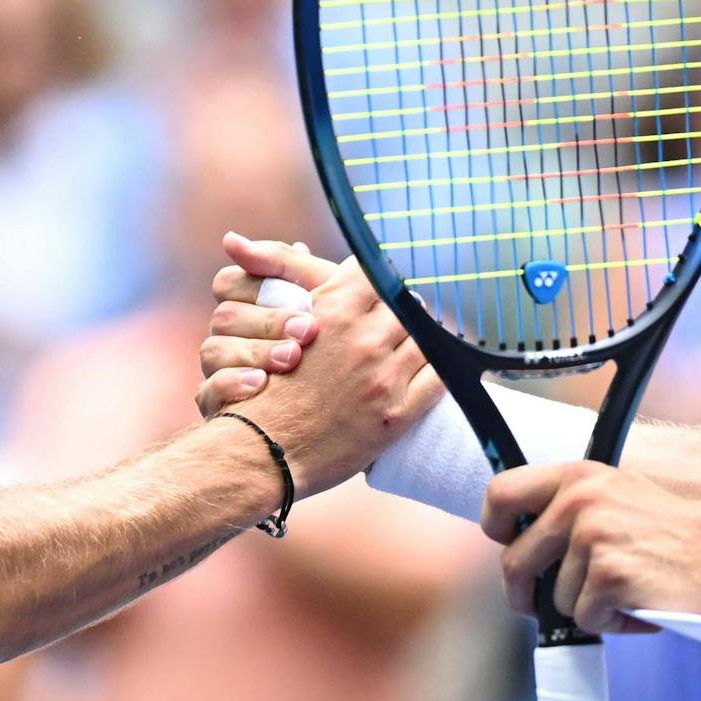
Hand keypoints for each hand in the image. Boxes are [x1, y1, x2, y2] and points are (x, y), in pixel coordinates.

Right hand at [194, 234, 339, 417]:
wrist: (348, 408)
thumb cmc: (337, 346)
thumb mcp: (326, 299)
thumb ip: (291, 265)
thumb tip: (232, 240)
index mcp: (248, 306)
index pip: (229, 282)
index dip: (258, 286)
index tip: (304, 303)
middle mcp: (229, 336)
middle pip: (224, 316)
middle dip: (268, 322)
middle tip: (309, 332)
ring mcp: (220, 371)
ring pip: (213, 351)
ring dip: (255, 351)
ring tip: (293, 359)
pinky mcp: (217, 405)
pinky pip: (207, 391)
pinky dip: (233, 384)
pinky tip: (261, 384)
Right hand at [227, 250, 433, 494]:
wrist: (262, 451)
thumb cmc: (264, 390)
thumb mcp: (276, 326)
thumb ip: (301, 288)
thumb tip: (305, 249)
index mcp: (333, 311)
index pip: (376, 274)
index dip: (377, 282)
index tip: (377, 291)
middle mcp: (363, 340)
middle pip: (407, 306)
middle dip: (401, 312)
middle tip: (395, 323)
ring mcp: (384, 378)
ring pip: (428, 340)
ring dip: (420, 341)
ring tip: (406, 349)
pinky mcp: (397, 414)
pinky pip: (438, 379)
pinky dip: (436, 372)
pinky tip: (424, 374)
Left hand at [484, 461, 700, 632]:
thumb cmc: (671, 533)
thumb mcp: (615, 496)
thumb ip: (568, 508)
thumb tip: (518, 543)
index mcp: (576, 477)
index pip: (501, 493)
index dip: (495, 528)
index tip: (507, 545)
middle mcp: (579, 502)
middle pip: (515, 562)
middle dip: (529, 594)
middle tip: (553, 603)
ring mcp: (593, 539)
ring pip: (554, 599)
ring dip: (587, 607)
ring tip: (626, 591)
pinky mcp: (609, 576)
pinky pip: (586, 619)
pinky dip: (612, 623)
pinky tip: (639, 606)